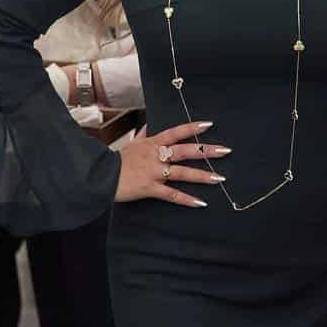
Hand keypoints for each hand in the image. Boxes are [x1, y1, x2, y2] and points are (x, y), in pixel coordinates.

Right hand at [114, 121, 230, 206]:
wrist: (100, 176)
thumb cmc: (115, 160)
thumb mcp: (130, 144)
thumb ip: (142, 135)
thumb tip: (148, 124)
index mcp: (152, 144)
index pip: (176, 132)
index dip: (192, 128)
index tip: (209, 125)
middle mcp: (156, 156)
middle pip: (186, 151)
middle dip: (207, 150)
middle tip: (226, 151)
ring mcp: (154, 172)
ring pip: (183, 172)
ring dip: (203, 176)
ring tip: (220, 178)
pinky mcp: (150, 188)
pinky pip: (171, 194)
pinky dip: (186, 199)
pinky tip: (200, 202)